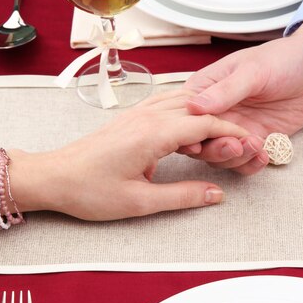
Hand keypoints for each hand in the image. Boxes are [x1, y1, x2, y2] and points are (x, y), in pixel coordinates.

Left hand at [9, 90, 249, 220]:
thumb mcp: (140, 202)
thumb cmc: (89, 190)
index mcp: (153, 134)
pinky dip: (185, 109)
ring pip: (181, 100)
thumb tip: (217, 194)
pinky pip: (165, 103)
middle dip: (223, 121)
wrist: (52, 177)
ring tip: (220, 132)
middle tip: (240, 140)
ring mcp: (136, 114)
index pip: (205, 123)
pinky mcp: (129, 118)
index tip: (250, 141)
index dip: (232, 131)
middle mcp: (147, 116)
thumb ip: (183, 196)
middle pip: (197, 108)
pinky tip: (189, 121)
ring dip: (205, 113)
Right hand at [182, 21, 302, 173]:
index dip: (188, 134)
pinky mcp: (256, 140)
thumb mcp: (253, 70)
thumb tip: (193, 107)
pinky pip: (245, 162)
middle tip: (235, 145)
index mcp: (205, 91)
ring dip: (236, 158)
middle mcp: (216, 113)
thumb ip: (224, 91)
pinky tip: (265, 156)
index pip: (184, 119)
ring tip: (257, 145)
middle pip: (200, 144)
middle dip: (215, 150)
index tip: (199, 142)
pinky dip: (252, 164)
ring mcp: (236, 128)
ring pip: (221, 157)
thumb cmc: (283, 58)